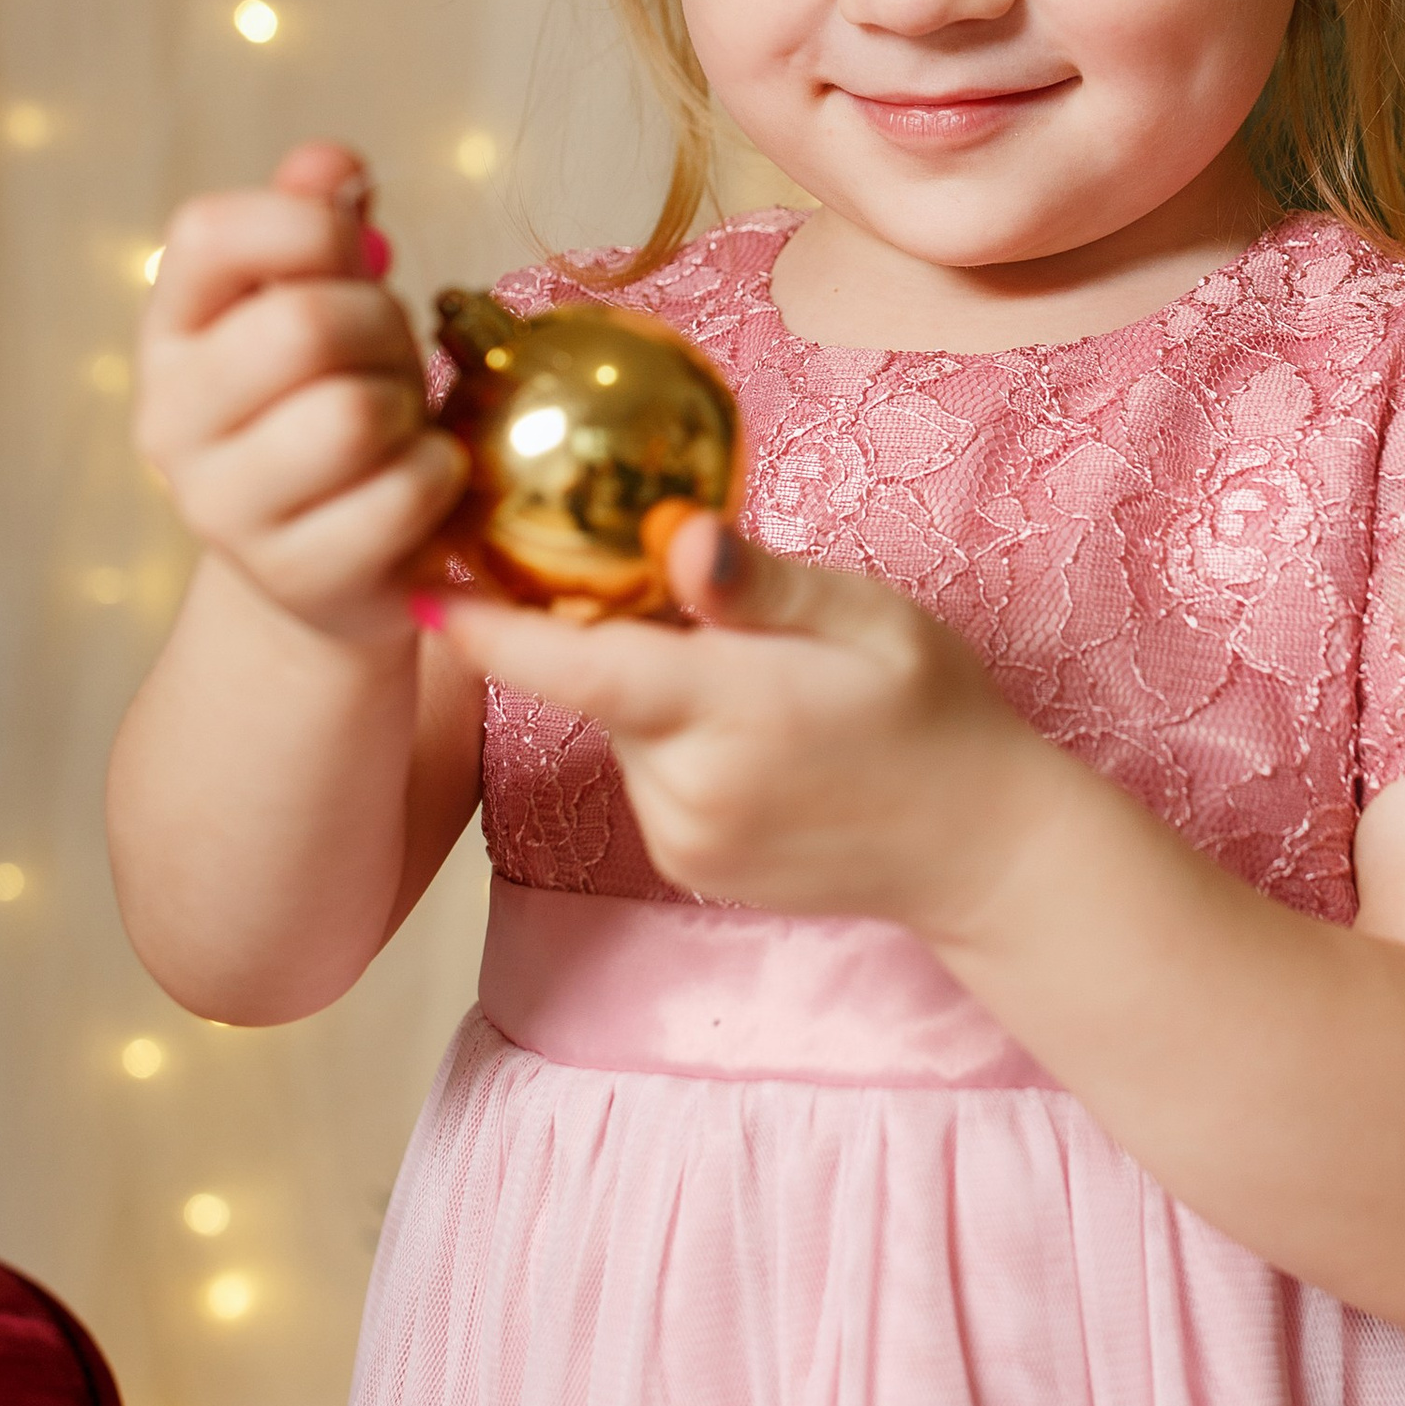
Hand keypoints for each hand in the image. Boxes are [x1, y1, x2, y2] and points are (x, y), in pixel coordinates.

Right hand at [136, 137, 469, 655]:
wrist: (331, 564)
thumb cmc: (331, 404)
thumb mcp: (321, 303)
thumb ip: (316, 227)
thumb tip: (331, 161)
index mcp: (169, 332)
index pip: (208, 233)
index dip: (306, 226)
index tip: (350, 254)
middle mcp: (170, 421)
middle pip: (305, 323)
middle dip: (382, 327)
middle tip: (389, 356)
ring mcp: (224, 509)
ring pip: (353, 414)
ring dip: (409, 407)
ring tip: (398, 423)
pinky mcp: (297, 576)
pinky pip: (404, 491)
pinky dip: (441, 474)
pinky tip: (423, 483)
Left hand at [413, 515, 1061, 927]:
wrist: (982, 849)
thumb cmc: (936, 710)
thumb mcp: (870, 618)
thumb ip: (760, 583)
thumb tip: (677, 538)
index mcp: (730, 713)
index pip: (578, 666)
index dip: (490, 629)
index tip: (423, 587)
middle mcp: (690, 790)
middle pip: (601, 687)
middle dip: (621, 635)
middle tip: (703, 606)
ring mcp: (685, 841)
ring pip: (624, 732)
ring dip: (656, 694)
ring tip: (761, 683)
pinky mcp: (688, 867)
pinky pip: (649, 780)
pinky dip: (678, 744)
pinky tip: (759, 741)